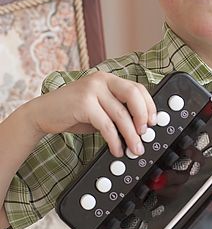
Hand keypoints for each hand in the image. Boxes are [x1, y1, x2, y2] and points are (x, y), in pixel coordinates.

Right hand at [28, 72, 156, 156]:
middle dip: (143, 116)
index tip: (153, 122)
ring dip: (130, 135)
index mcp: (108, 79)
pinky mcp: (83, 103)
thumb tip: (140, 128)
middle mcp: (101, 80)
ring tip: (134, 149)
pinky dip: (114, 140)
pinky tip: (116, 149)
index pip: (138, 87)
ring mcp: (92, 89)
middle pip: (133, 94)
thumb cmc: (73, 112)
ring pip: (120, 113)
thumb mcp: (100, 108)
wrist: (42, 114)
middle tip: (146, 134)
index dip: (149, 105)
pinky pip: (106, 124)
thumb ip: (117, 112)